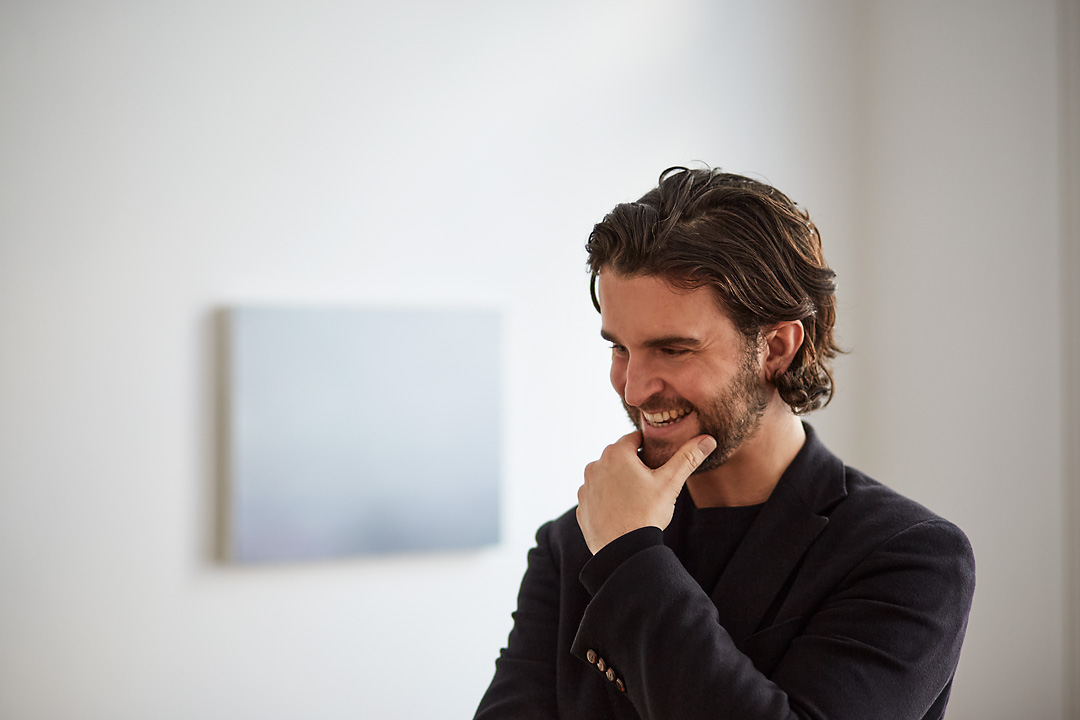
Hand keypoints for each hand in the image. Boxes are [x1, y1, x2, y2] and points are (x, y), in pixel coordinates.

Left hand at [576, 431, 717, 554]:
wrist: (624, 551)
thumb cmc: (647, 514)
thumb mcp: (670, 483)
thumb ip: (688, 458)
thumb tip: (708, 439)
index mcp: (616, 454)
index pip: (635, 438)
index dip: (649, 448)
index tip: (658, 462)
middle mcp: (595, 465)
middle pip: (619, 457)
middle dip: (634, 465)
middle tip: (650, 483)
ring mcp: (586, 486)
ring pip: (607, 475)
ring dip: (619, 481)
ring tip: (636, 499)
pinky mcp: (582, 506)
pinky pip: (597, 495)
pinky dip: (607, 499)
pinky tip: (621, 511)